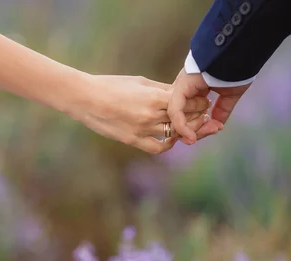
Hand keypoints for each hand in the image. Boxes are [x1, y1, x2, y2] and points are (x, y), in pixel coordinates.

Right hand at [72, 75, 213, 153]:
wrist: (85, 99)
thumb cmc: (111, 85)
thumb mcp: (139, 81)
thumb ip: (161, 89)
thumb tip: (180, 93)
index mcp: (154, 96)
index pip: (186, 102)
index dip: (198, 103)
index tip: (203, 102)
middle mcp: (150, 115)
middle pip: (184, 119)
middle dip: (198, 117)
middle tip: (204, 115)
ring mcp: (142, 130)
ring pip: (175, 135)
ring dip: (186, 131)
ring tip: (191, 126)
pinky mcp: (132, 140)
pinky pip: (158, 147)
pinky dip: (169, 144)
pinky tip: (172, 139)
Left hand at [168, 68, 249, 142]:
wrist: (238, 52)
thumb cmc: (237, 68)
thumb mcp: (230, 93)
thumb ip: (222, 109)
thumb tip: (217, 125)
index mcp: (194, 88)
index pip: (189, 112)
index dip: (198, 126)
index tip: (213, 130)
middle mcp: (184, 88)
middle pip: (181, 117)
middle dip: (195, 130)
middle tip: (209, 133)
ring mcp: (180, 87)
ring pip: (177, 117)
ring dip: (189, 131)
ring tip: (199, 137)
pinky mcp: (180, 87)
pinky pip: (175, 111)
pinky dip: (182, 127)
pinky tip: (191, 137)